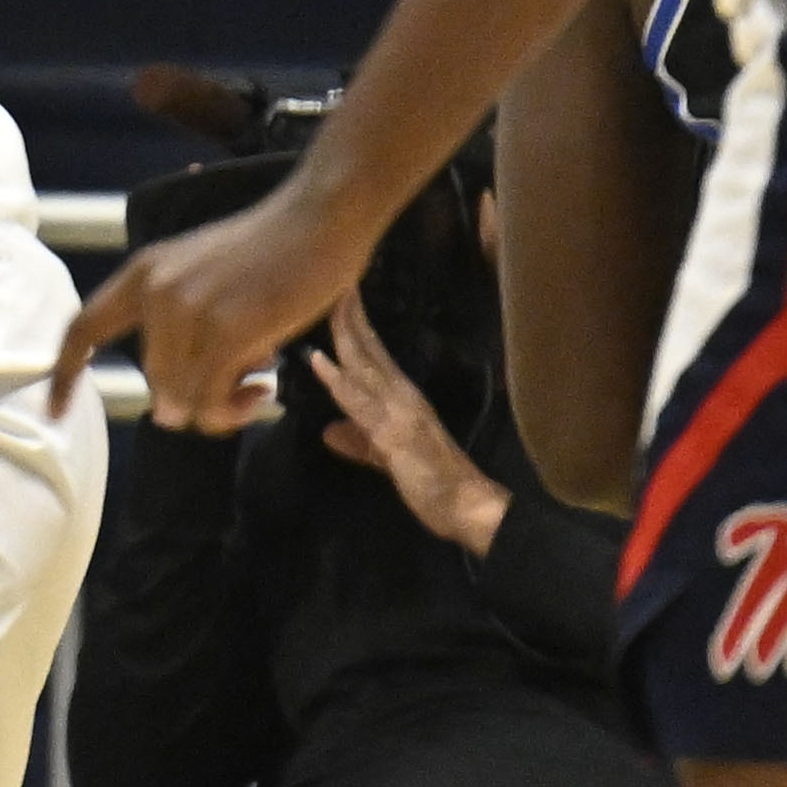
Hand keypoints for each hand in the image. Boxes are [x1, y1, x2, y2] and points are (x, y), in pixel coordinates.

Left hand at [60, 166, 364, 429]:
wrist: (318, 219)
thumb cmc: (271, 253)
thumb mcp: (203, 279)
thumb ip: (180, 328)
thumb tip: (172, 409)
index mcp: (142, 274)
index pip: (83, 328)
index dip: (63, 374)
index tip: (52, 412)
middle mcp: (155, 292)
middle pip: (153, 379)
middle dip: (192, 398)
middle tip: (243, 389)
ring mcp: (189, 310)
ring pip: (180, 397)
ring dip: (219, 408)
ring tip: (257, 385)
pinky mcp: (226, 330)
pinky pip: (210, 400)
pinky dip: (233, 410)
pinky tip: (264, 391)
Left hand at [308, 297, 510, 553]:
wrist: (467, 504)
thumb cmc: (435, 482)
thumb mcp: (387, 459)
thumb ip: (360, 443)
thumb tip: (330, 432)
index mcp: (403, 398)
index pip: (375, 355)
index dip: (357, 328)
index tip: (343, 298)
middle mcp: (403, 396)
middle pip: (369, 350)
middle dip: (349, 318)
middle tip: (336, 282)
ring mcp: (398, 412)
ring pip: (363, 366)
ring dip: (344, 334)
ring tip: (332, 301)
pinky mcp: (393, 433)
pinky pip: (359, 403)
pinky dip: (337, 379)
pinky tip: (319, 361)